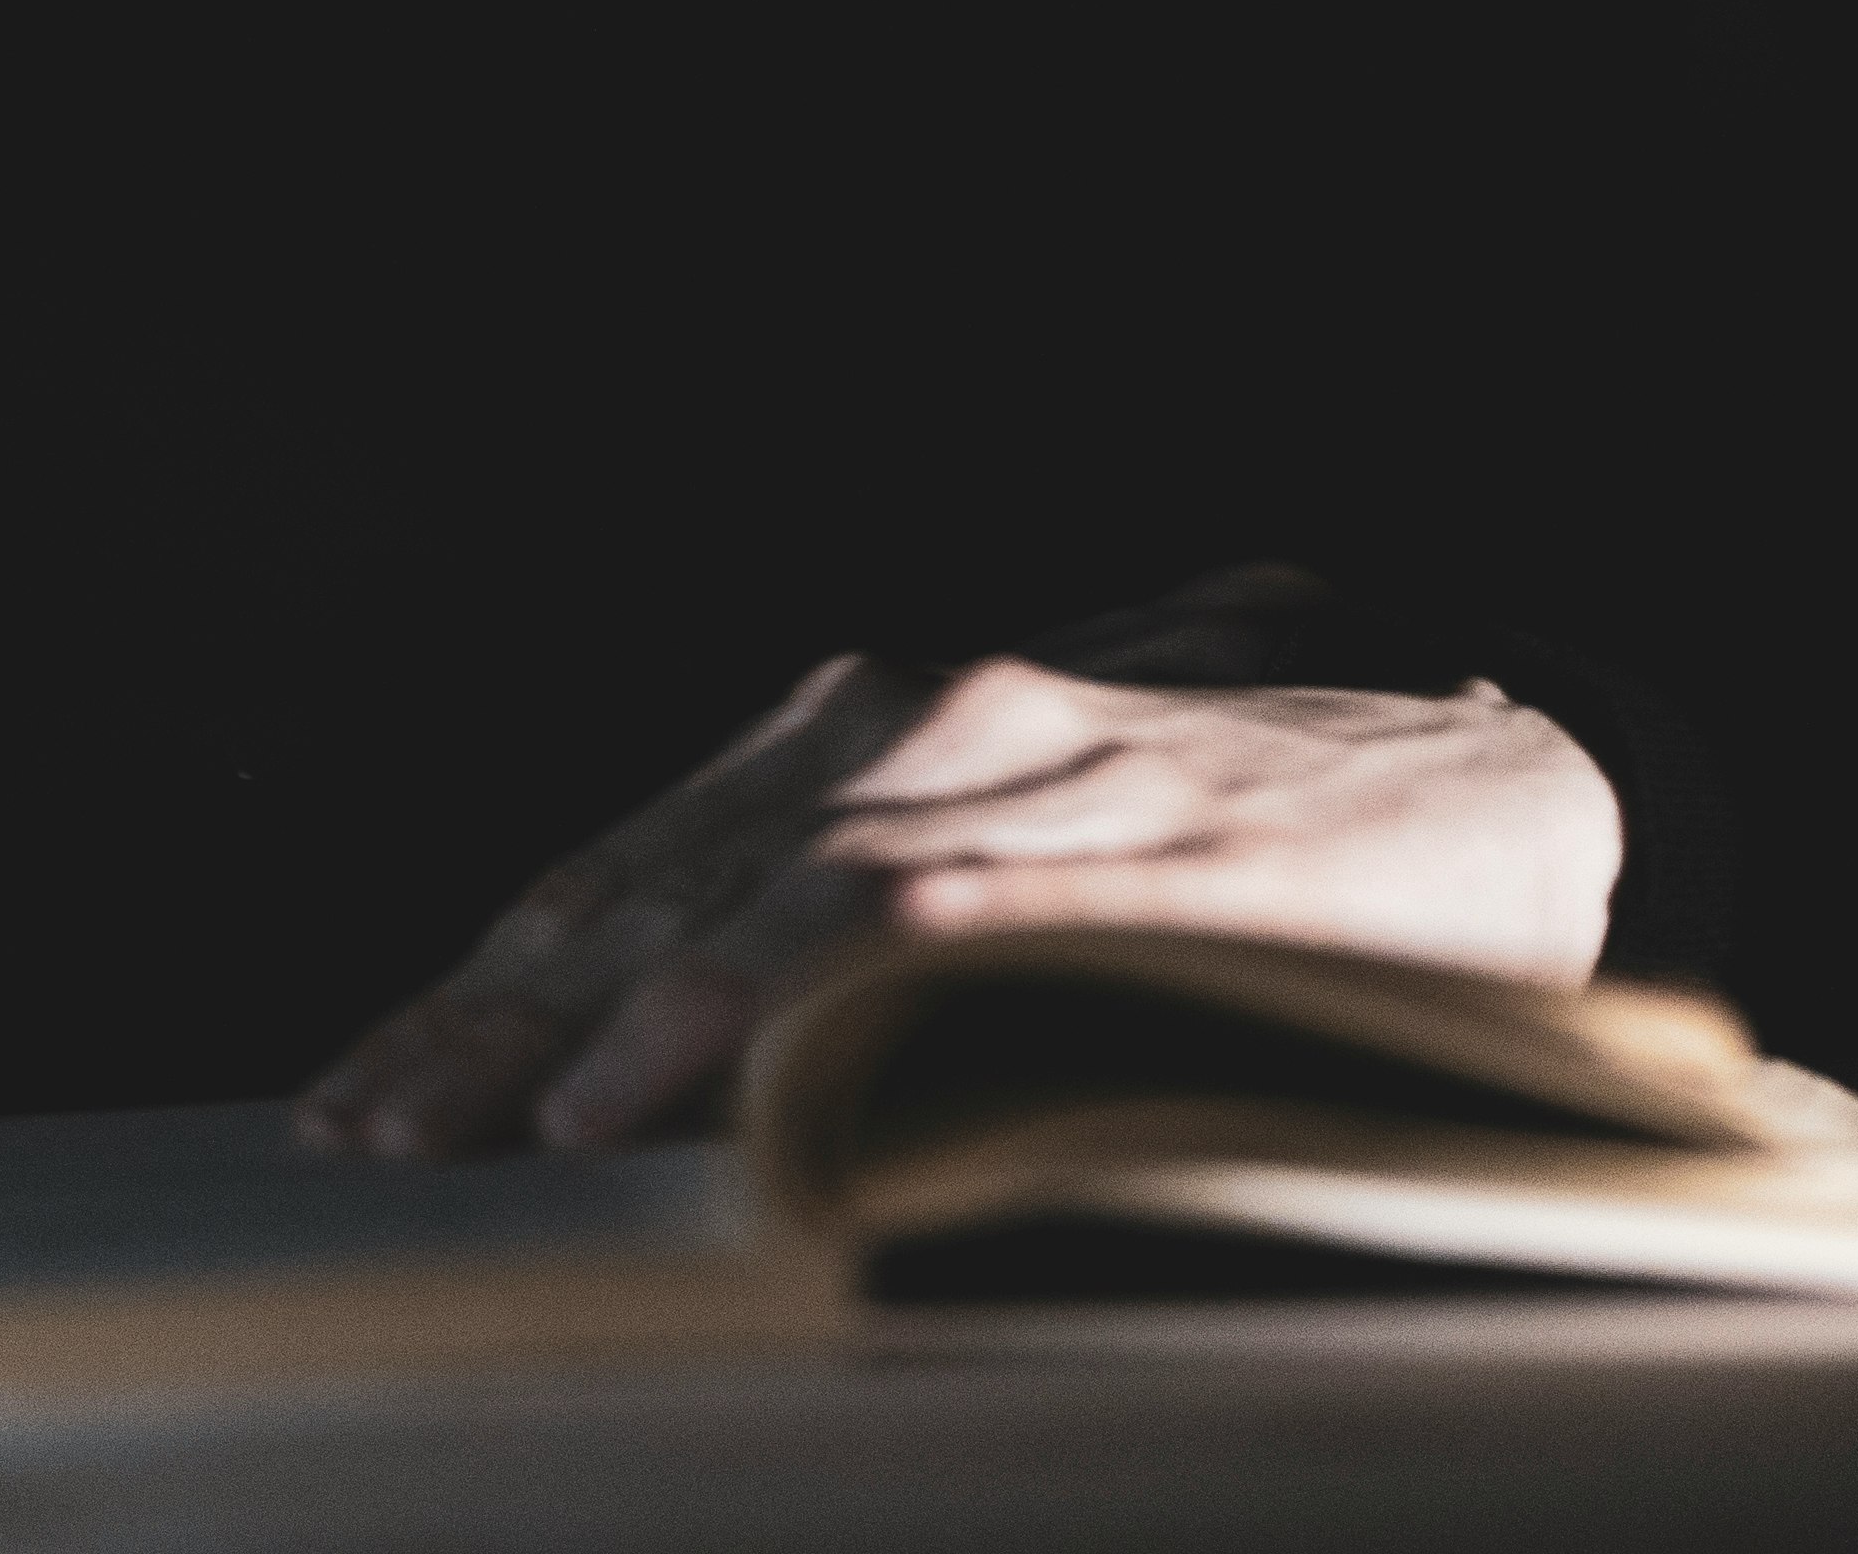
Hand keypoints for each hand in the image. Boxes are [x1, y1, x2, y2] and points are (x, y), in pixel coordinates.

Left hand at [293, 646, 1622, 1159]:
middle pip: (679, 875)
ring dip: (664, 1003)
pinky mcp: (1177, 852)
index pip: (633, 863)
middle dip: (508, 1013)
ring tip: (542, 1114)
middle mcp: (940, 727)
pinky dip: (889, 968)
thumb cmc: (1226, 841)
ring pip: (814, 879)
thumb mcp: (1005, 861)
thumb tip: (640, 1070)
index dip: (485, 982)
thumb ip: (846, 937)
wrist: (1501, 770)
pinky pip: (1008, 905)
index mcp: (878, 730)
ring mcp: (1057, 782)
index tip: (357, 1095)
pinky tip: (799, 1037)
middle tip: (373, 1131)